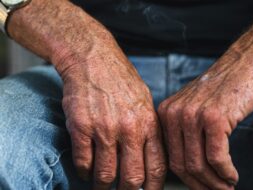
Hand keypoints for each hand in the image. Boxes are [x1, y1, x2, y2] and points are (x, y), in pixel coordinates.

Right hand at [60, 45, 166, 189]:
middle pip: (132, 178)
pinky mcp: (81, 127)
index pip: (157, 167)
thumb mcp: (145, 102)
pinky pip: (83, 162)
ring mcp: (105, 129)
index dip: (153, 187)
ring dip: (102, 186)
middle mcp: (129, 129)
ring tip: (101, 185)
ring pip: (105, 175)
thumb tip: (151, 158)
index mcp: (149, 124)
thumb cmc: (121, 81)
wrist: (94, 59)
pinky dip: (84, 172)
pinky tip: (86, 170)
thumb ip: (149, 130)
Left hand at [158, 50, 252, 189]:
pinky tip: (233, 176)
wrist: (246, 63)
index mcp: (166, 113)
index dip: (186, 180)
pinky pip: (217, 158)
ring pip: (198, 165)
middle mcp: (174, 113)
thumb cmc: (225, 89)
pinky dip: (226, 173)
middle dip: (200, 185)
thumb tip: (190, 170)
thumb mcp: (195, 108)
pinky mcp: (214, 117)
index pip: (170, 158)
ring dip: (215, 183)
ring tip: (227, 187)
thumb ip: (186, 133)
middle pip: (181, 165)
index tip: (200, 188)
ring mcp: (193, 115)